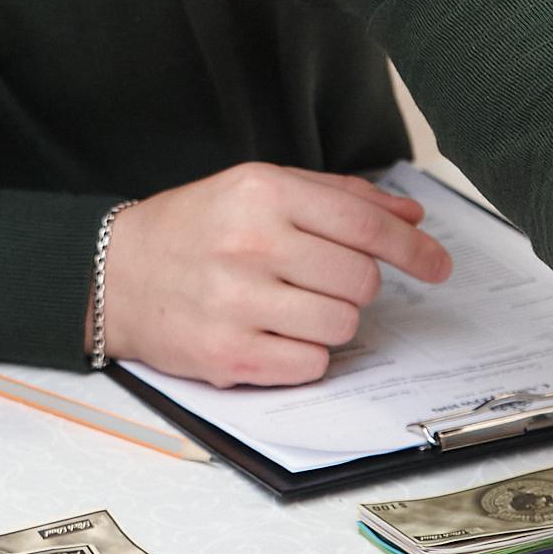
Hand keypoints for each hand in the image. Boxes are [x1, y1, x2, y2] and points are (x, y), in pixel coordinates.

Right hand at [102, 163, 451, 384]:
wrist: (114, 273)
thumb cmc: (194, 228)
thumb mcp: (258, 188)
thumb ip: (337, 197)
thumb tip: (409, 214)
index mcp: (264, 194)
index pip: (366, 226)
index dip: (414, 249)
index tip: (438, 265)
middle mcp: (252, 244)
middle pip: (361, 281)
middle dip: (356, 286)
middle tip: (323, 281)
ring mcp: (238, 303)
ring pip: (342, 326)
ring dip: (332, 321)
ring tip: (293, 307)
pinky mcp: (229, 355)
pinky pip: (311, 365)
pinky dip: (306, 355)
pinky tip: (275, 334)